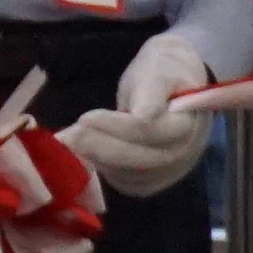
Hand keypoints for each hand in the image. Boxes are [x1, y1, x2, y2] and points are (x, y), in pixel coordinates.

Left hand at [75, 30, 216, 198]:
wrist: (180, 84)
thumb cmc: (164, 71)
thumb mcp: (158, 71)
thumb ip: (150, 92)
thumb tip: (141, 117)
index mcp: (189, 120)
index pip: (148, 130)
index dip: (114, 126)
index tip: (84, 117)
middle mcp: (184, 149)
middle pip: (137, 156)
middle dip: (97, 145)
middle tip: (64, 135)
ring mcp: (172, 168)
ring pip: (129, 172)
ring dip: (95, 158)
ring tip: (68, 141)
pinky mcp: (156, 178)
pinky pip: (125, 181)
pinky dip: (102, 167)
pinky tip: (82, 152)